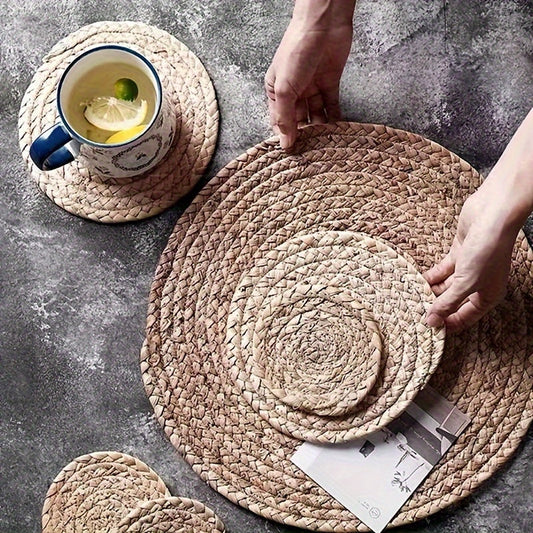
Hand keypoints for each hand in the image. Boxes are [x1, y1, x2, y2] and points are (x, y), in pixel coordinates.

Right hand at [265, 0, 354, 148]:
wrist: (322, 24)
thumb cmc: (296, 50)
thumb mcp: (285, 88)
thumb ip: (285, 118)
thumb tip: (285, 144)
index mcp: (276, 91)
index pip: (279, 121)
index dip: (285, 137)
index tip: (293, 154)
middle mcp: (293, 91)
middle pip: (298, 120)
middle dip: (304, 135)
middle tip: (312, 154)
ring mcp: (311, 87)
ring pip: (316, 114)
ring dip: (321, 129)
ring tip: (326, 145)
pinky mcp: (329, 83)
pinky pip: (331, 105)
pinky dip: (335, 118)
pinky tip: (338, 132)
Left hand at [424, 107, 532, 331]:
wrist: (494, 213)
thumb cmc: (487, 249)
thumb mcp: (465, 282)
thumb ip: (447, 303)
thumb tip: (431, 323)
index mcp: (488, 295)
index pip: (465, 317)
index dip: (448, 324)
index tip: (428, 330)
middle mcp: (480, 283)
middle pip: (454, 301)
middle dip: (437, 306)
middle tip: (414, 311)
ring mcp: (469, 266)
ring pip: (447, 285)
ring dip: (432, 290)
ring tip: (412, 296)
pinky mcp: (460, 251)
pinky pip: (444, 268)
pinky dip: (432, 274)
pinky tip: (418, 279)